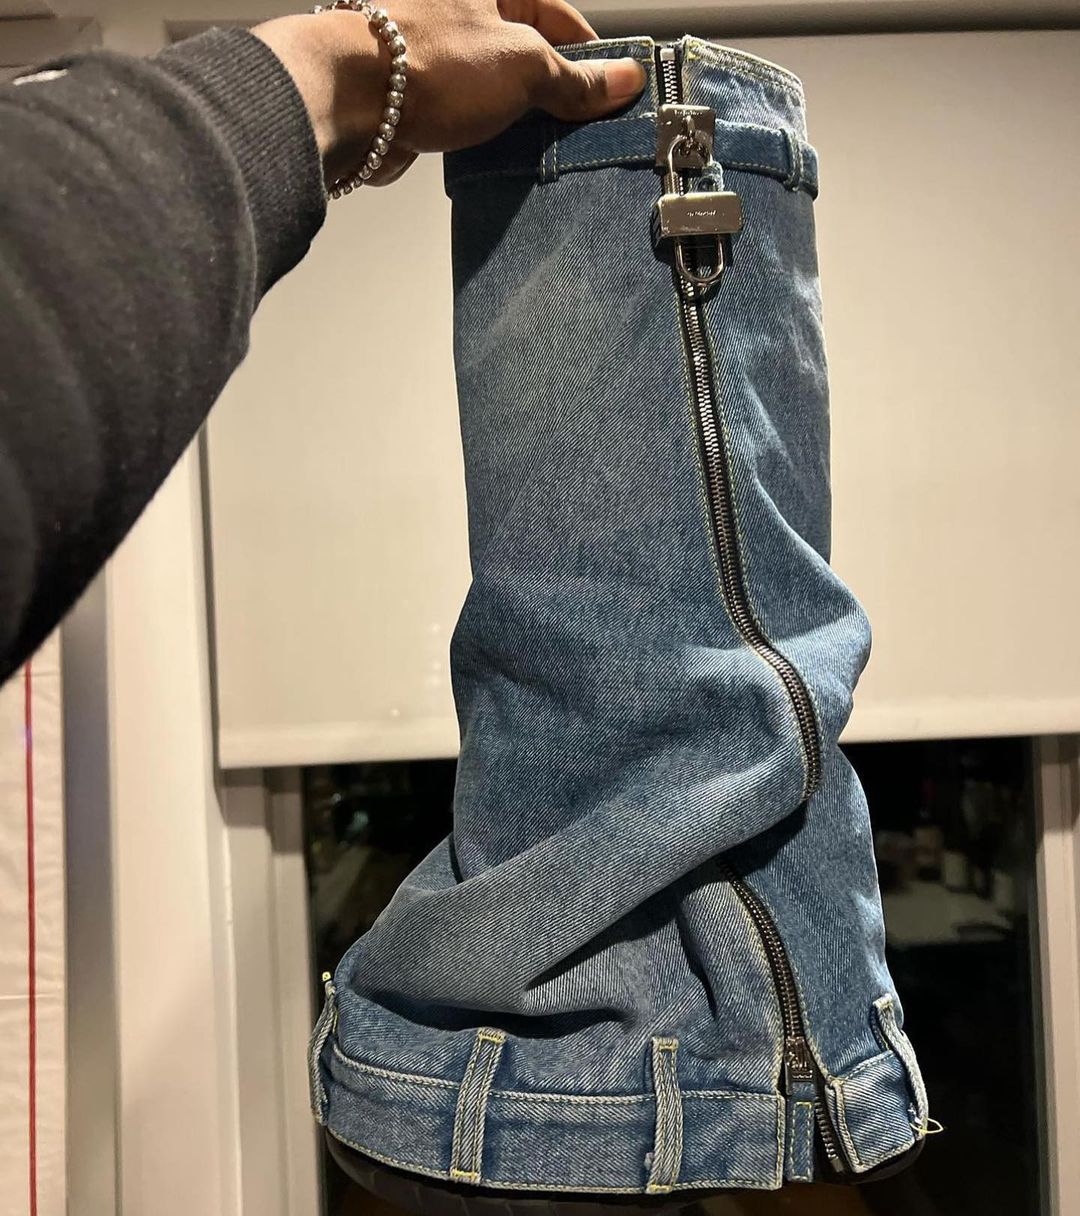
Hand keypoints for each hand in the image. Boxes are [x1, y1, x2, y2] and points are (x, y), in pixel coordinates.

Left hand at [253, 0, 645, 187]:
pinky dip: (491, 137)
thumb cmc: (427, 63)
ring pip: (498, 89)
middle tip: (584, 126)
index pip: (558, 14)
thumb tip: (623, 80)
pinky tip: (506, 158)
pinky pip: (470, 116)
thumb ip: (576, 79)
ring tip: (547, 148)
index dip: (592, 52)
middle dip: (558, 91)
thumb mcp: (524, 67)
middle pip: (529, 52)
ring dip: (524, 120)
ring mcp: (439, 55)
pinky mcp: (421, 96)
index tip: (615, 88)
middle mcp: (462, 13)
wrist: (351, 101)